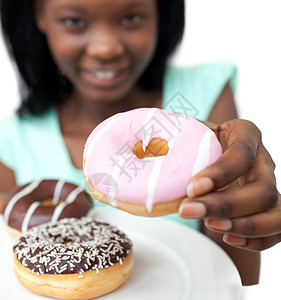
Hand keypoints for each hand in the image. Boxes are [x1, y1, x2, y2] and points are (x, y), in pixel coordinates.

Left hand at [179, 119, 279, 250]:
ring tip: (210, 226)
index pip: (241, 153)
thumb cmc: (197, 142)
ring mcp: (269, 184)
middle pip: (262, 188)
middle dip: (225, 205)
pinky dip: (256, 239)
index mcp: (244, 133)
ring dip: (244, 224)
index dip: (220, 173)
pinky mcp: (270, 207)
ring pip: (275, 210)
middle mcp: (262, 160)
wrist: (211, 155)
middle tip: (187, 211)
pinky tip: (230, 237)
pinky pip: (277, 228)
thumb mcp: (186, 131)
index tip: (191, 187)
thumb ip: (171, 134)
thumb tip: (139, 146)